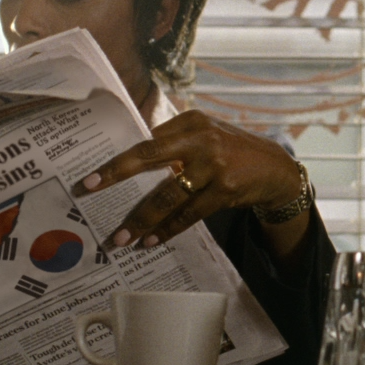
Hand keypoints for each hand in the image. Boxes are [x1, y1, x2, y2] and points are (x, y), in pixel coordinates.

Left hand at [76, 109, 309, 257]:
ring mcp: (214, 165)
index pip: (146, 141)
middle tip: (88, 189)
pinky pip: (189, 214)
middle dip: (115, 174)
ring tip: (121, 238)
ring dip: (142, 218)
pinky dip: (168, 229)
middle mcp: (201, 139)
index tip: (90, 177)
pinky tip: (152, 241)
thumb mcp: (207, 134)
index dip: (118, 160)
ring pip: (168, 195)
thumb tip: (133, 157)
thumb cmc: (232, 151)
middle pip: (149, 157)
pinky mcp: (225, 189)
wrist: (276, 169)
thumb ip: (174, 140)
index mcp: (192, 122)